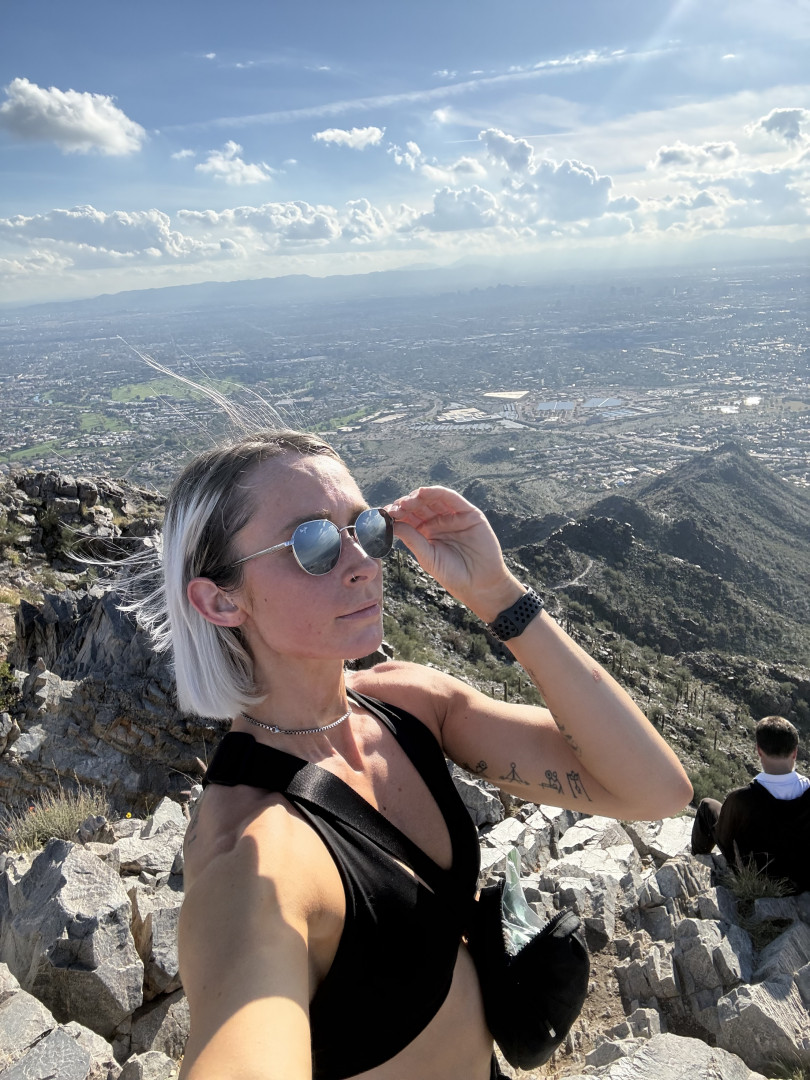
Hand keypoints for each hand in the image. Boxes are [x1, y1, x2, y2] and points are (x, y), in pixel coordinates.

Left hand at [385, 487, 521, 619]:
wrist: (480, 584)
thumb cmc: (453, 574)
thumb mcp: (428, 557)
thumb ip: (412, 539)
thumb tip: (393, 524)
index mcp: (427, 532)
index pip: (409, 517)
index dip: (397, 514)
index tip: (384, 514)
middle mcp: (439, 521)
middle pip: (419, 506)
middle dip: (405, 504)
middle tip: (394, 508)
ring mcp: (454, 516)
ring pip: (433, 499)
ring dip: (418, 497)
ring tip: (406, 501)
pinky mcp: (469, 513)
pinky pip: (451, 498)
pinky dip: (437, 492)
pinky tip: (423, 493)